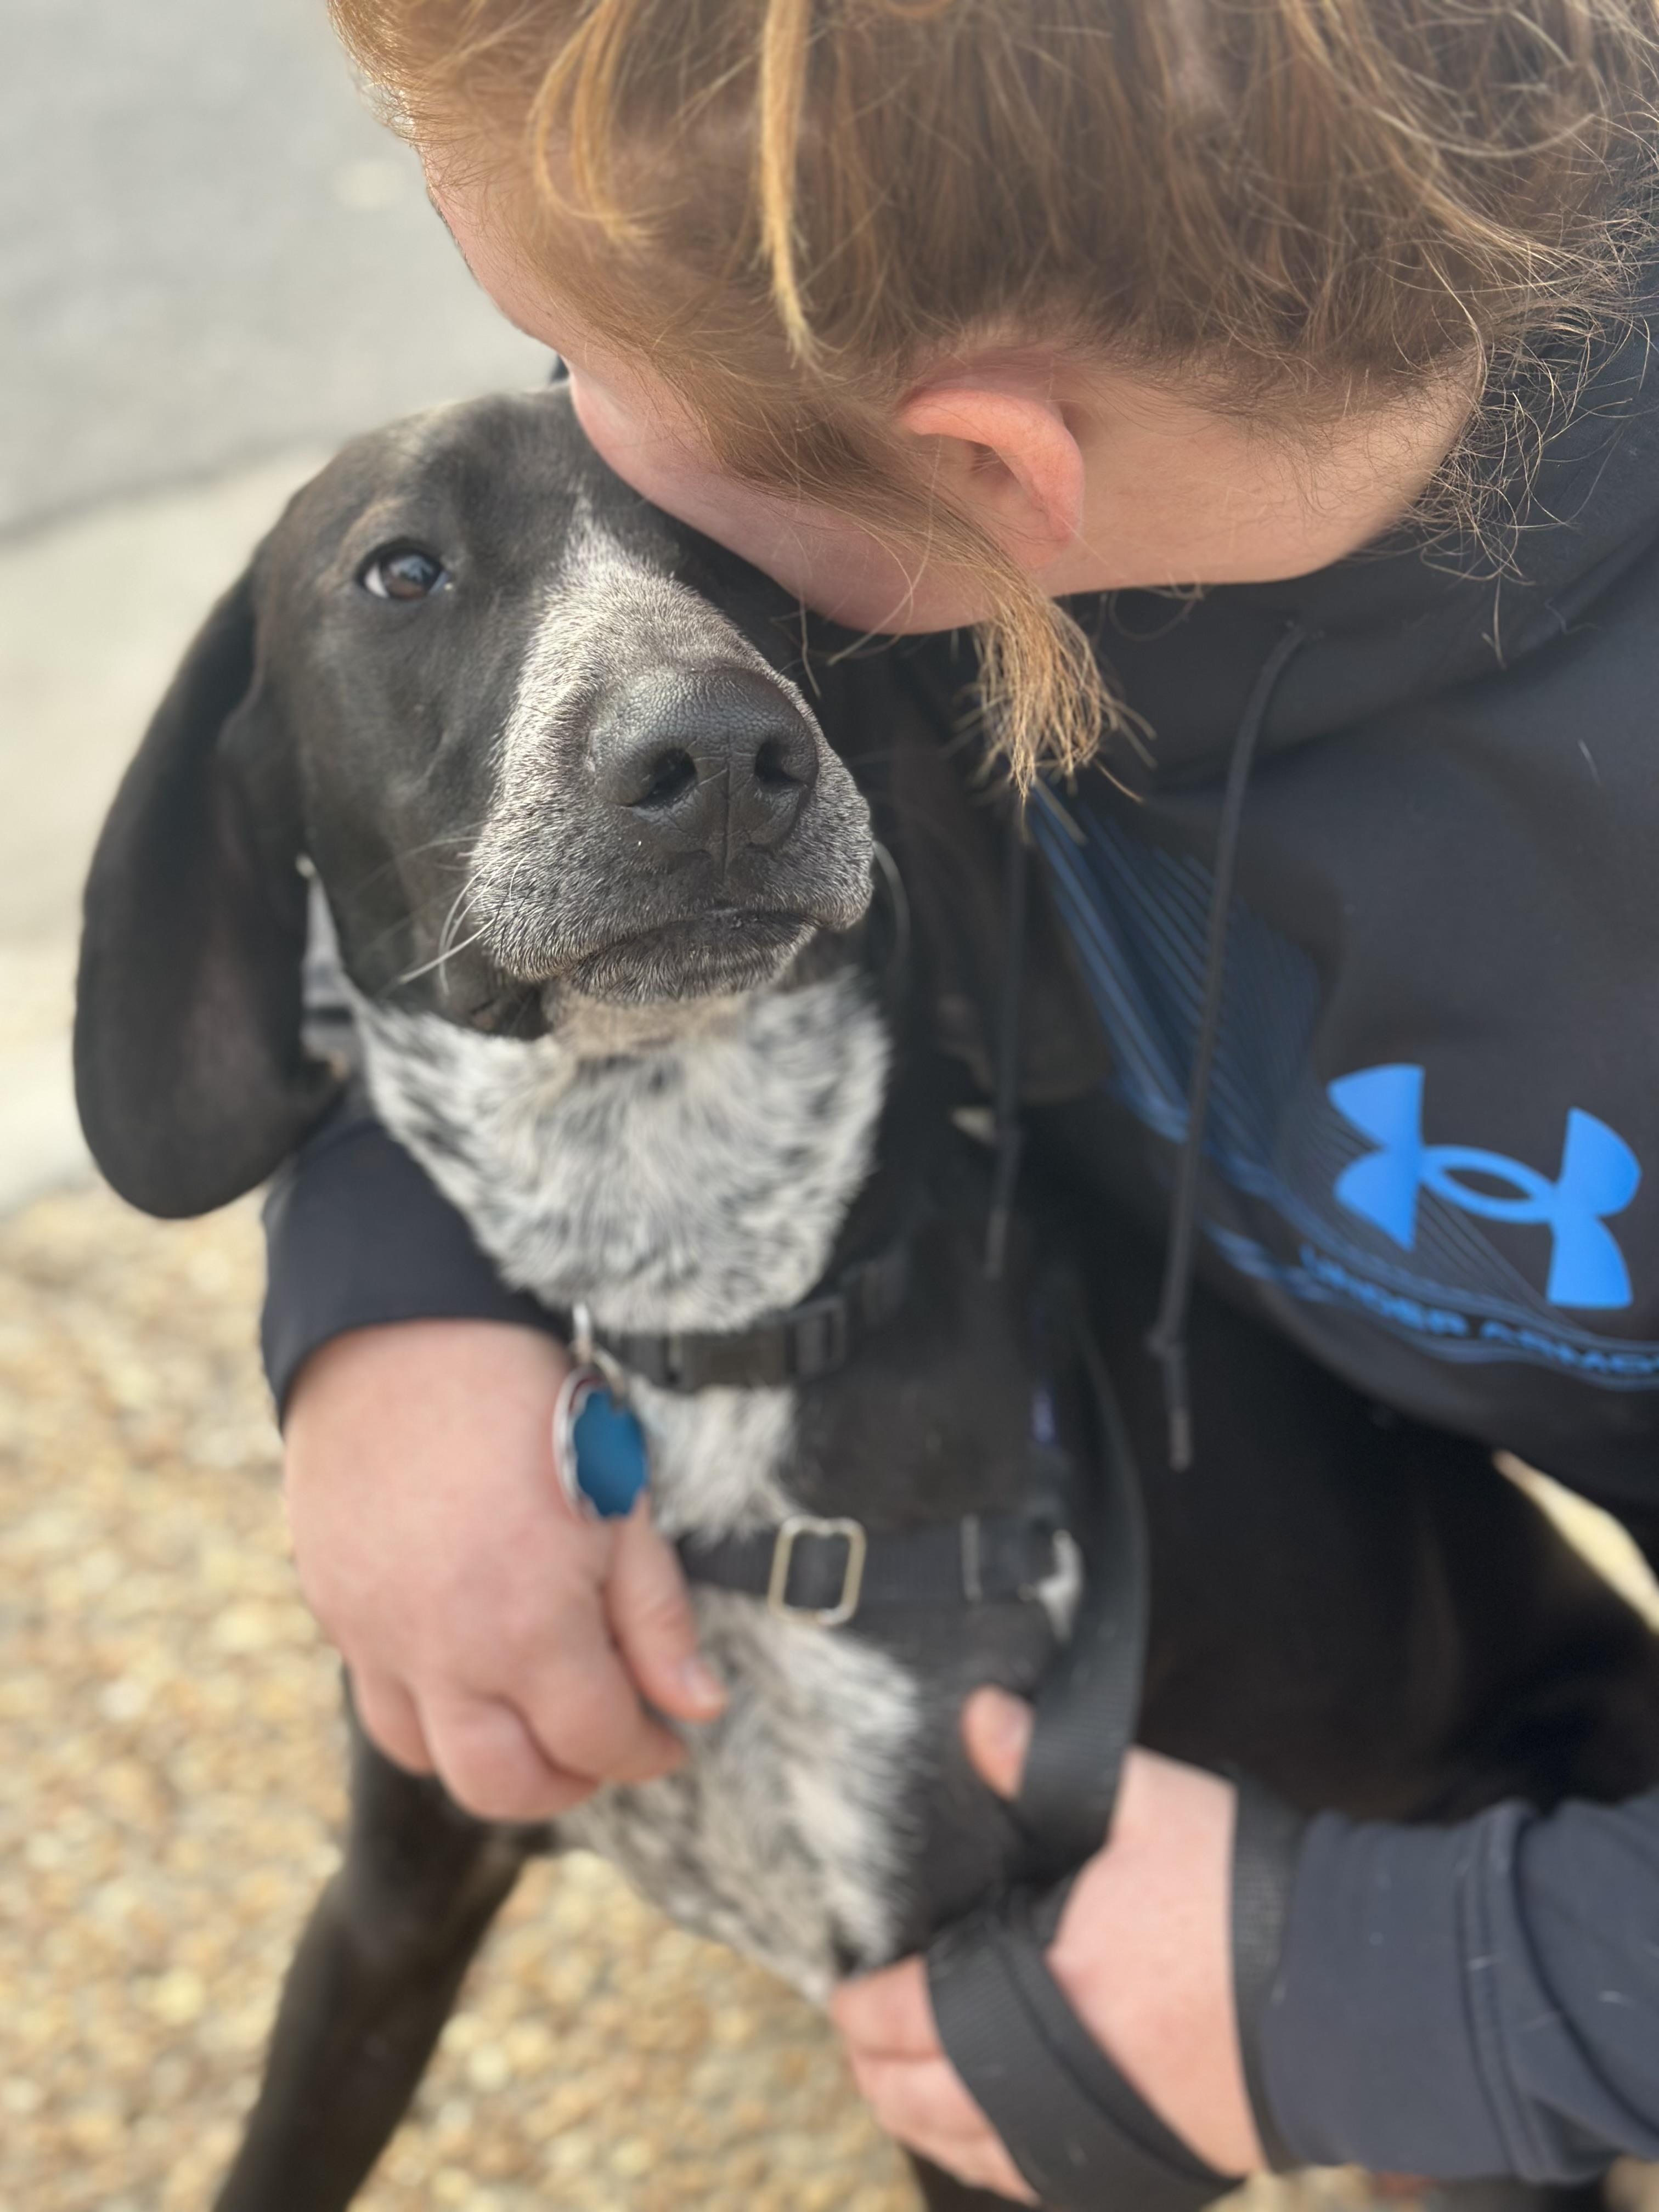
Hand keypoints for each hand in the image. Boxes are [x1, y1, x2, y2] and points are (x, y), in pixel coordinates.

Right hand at [283, 1319, 725, 1820]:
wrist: (406, 1333)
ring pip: (427, 1756)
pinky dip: (429, 1708)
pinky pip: (379, 1696)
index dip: (646, 1751)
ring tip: (538, 1719)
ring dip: (491, 1759)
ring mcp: (375, 1636)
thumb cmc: (530, 1403)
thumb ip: (656, 1616)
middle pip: (503, 1785)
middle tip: (607, 1746)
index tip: (671, 1737)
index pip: (596, 1739)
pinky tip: (472, 1665)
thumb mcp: (624, 1498)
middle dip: (569, 1784)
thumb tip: (697, 1707)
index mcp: (528, 1627)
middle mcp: (442, 1653)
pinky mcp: (334, 1608)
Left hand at [830, 1692, 1262, 2196]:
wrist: (1353, 1998)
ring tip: (894, 2085)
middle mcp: (1056, 2077)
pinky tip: (975, 2136)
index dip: (865, 2008)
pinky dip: (981, 2160)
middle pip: (923, 2098)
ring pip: (967, 2151)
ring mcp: (1097, 2134)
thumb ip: (1046, 1761)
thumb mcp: (1145, 1803)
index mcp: (1047, 1984)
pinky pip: (1028, 2180)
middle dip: (876, 2069)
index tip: (843, 1992)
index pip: (914, 2016)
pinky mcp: (1141, 2162)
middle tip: (854, 2038)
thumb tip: (976, 1713)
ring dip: (918, 2118)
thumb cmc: (1247, 1897)